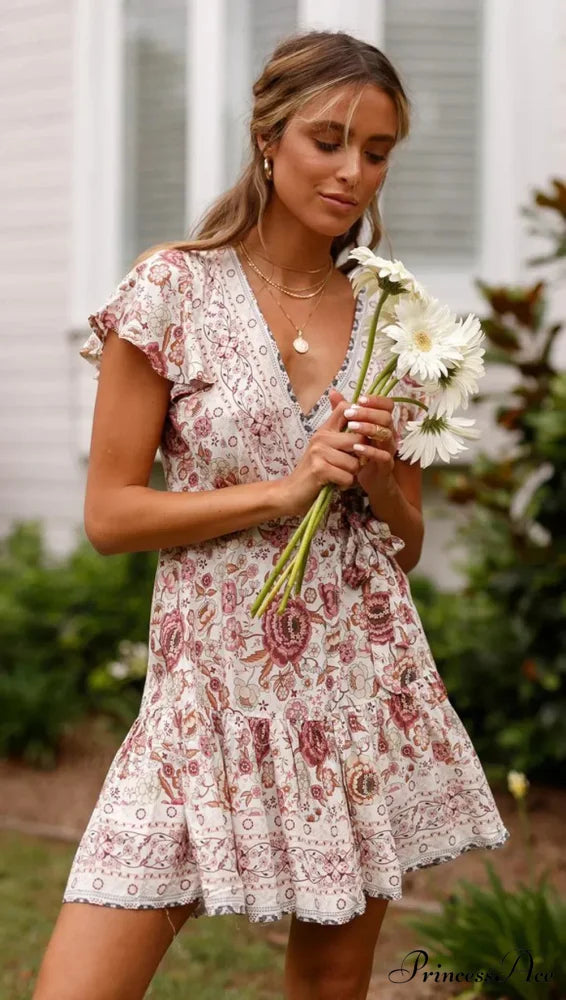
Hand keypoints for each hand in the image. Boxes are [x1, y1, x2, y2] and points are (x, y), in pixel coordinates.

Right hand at [277, 396, 366, 517]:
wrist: (292, 492)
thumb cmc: (314, 472)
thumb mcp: (326, 449)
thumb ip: (341, 435)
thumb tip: (357, 419)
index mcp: (324, 430)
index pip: (345, 408)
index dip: (361, 418)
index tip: (362, 435)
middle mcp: (321, 437)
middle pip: (359, 439)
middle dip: (361, 457)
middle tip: (350, 466)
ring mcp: (319, 452)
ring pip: (355, 463)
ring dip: (352, 475)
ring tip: (340, 476)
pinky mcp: (320, 469)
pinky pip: (347, 477)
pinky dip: (345, 485)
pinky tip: (335, 484)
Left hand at [328, 388, 395, 495]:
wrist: (369, 480)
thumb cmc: (361, 454)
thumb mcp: (350, 432)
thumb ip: (343, 413)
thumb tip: (333, 393)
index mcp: (382, 424)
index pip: (388, 406)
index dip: (377, 400)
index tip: (360, 399)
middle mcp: (388, 434)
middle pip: (387, 417)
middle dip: (369, 413)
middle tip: (351, 414)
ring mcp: (389, 449)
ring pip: (386, 434)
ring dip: (369, 429)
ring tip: (352, 428)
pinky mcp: (386, 465)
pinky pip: (383, 455)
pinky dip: (370, 450)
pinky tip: (357, 448)